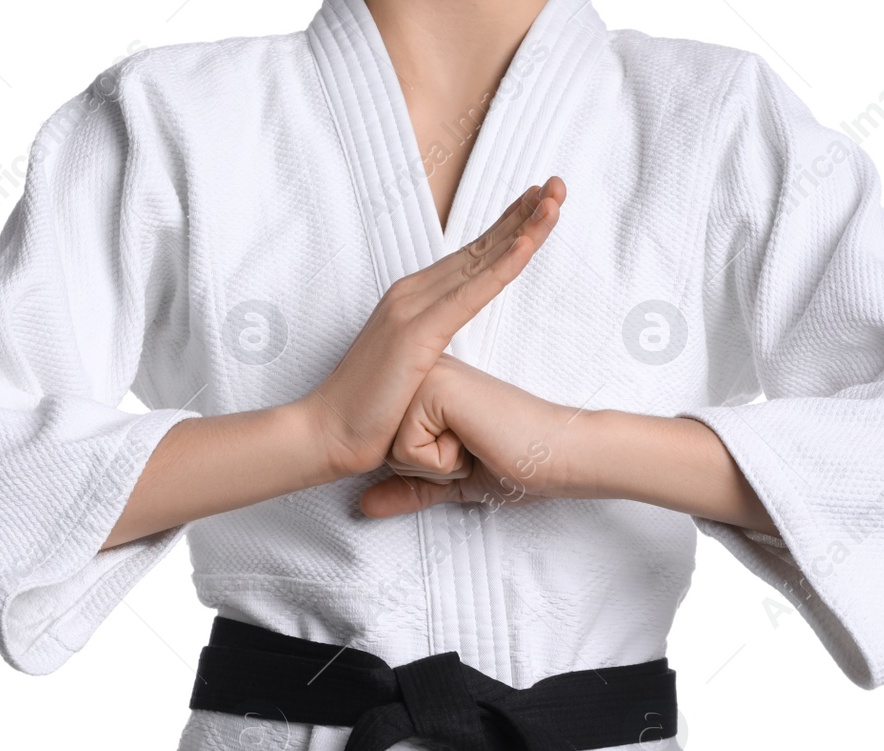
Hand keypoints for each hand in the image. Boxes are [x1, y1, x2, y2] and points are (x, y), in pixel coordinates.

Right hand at [298, 176, 566, 478]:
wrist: (326, 433)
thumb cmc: (369, 414)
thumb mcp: (409, 372)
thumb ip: (430, 352)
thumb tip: (446, 360)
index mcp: (411, 300)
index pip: (470, 257)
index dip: (507, 228)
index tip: (539, 205)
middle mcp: (411, 292)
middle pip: (480, 247)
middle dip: (522, 214)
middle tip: (557, 185)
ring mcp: (412, 307)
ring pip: (481, 260)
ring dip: (523, 228)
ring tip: (555, 199)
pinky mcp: (417, 331)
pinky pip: (472, 292)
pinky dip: (503, 265)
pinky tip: (529, 242)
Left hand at [360, 355, 577, 516]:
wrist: (557, 457)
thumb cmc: (518, 464)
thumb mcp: (454, 482)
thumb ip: (410, 490)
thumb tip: (365, 505)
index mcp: (429, 391)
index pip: (390, 448)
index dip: (430, 469)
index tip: (472, 450)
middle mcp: (424, 375)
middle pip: (385, 449)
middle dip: (429, 468)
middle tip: (475, 448)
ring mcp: (427, 376)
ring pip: (391, 450)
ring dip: (437, 465)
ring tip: (476, 443)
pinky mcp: (432, 389)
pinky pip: (406, 449)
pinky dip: (442, 461)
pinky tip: (475, 439)